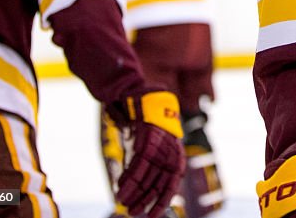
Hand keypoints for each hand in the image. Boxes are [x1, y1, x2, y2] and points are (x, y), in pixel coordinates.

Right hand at [106, 90, 184, 217]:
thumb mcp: (143, 141)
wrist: (132, 90)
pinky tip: (121, 188)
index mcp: (173, 146)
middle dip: (148, 198)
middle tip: (135, 213)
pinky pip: (140, 160)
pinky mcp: (146, 131)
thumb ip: (142, 160)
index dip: (165, 197)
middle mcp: (170, 142)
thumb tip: (134, 185)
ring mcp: (160, 136)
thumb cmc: (139, 118)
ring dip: (136, 191)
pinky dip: (130, 176)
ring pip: (150, 172)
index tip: (154, 214)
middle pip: (162, 177)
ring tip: (125, 204)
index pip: (174, 177)